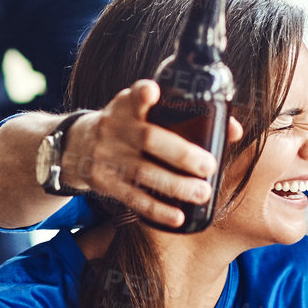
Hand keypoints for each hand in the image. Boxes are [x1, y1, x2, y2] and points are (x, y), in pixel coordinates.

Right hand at [68, 81, 244, 228]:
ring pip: (143, 172)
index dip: (141, 94)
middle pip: (147, 139)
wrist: (74, 147)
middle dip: (180, 153)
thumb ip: (180, 116)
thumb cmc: (123, 127)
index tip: (152, 91)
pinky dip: (156, 209)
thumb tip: (234, 129)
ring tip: (202, 193)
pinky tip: (177, 216)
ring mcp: (107, 157)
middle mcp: (114, 129)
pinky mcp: (104, 182)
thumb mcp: (139, 112)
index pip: (131, 96)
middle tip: (208, 166)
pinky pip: (132, 198)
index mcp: (125, 107)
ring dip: (175, 185)